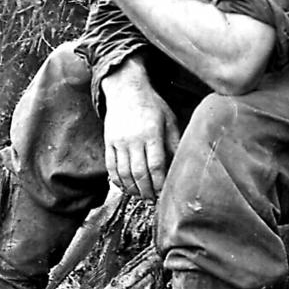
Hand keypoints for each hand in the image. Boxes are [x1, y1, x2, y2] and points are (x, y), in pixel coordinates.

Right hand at [102, 65, 179, 200]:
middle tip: (153, 200)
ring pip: (124, 173)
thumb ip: (174, 142)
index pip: (156, 165)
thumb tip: (180, 163)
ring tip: (141, 196)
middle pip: (139, 173)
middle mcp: (133, 138)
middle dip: (147, 191)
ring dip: (132, 189)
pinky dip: (117, 180)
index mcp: (151, 133)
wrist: (126, 88)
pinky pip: (111, 166)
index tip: (165, 193)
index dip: (160, 183)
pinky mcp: (108, 141)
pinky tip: (125, 187)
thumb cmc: (152, 104)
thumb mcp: (169, 119)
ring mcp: (118, 141)